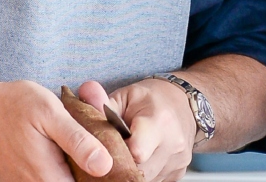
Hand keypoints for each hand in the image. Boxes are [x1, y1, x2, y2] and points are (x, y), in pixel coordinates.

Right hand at [0, 78, 112, 181]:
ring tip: (80, 144)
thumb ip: (78, 141)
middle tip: (95, 145)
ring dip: (76, 169)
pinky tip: (65, 148)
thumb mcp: (51, 114)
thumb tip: (104, 166)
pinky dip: (62, 167)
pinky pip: (50, 179)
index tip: (113, 159)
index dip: (103, 177)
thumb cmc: (14, 106)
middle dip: (90, 171)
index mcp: (48, 177)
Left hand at [81, 78, 196, 181]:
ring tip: (123, 155)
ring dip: (131, 171)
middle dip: (121, 165)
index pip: (137, 151)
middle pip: (139, 170)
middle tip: (110, 153)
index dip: (117, 153)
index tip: (108, 147)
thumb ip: (103, 102)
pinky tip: (137, 160)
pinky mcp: (178, 173)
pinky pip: (154, 181)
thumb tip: (84, 94)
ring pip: (145, 179)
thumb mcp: (125, 96)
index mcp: (159, 121)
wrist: (181, 105)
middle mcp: (174, 143)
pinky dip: (142, 174)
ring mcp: (178, 161)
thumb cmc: (150, 100)